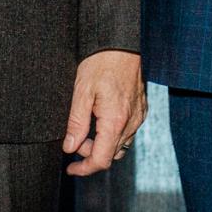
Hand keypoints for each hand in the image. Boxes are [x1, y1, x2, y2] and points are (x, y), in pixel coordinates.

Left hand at [61, 50, 146, 175]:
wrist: (122, 42)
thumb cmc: (101, 63)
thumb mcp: (81, 91)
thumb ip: (76, 123)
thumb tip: (70, 148)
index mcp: (115, 121)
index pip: (101, 159)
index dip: (84, 169)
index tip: (70, 168)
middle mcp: (131, 123)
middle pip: (111, 155)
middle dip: (89, 153)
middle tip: (73, 138)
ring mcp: (139, 116)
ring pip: (120, 145)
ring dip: (101, 143)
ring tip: (86, 127)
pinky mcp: (141, 109)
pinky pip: (127, 131)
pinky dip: (112, 133)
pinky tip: (99, 118)